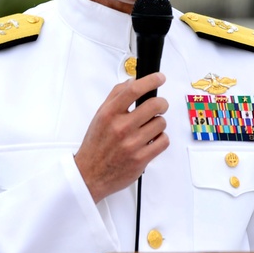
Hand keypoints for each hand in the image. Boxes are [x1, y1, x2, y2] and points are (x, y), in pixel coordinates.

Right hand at [74, 72, 169, 201]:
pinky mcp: (141, 159)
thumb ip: (116, 96)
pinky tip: (151, 140)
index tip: (160, 78)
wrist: (89, 175)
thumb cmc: (96, 144)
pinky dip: (160, 139)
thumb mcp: (100, 115)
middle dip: (161, 104)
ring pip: (161, 123)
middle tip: (159, 106)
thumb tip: (134, 81)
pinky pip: (163, 141)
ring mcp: (132, 144)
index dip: (151, 80)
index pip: (133, 90)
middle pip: (155, 105)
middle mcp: (121, 128)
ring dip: (158, 124)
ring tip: (149, 128)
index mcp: (109, 114)